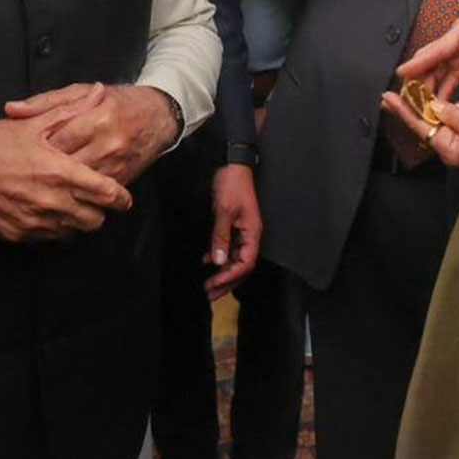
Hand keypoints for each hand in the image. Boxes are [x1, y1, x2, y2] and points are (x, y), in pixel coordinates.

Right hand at [0, 92, 132, 241]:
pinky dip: (53, 228)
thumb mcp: (32, 123)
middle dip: (98, 210)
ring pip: (72, 231)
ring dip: (76, 220)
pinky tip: (45, 211)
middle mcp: (50, 201)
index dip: (120, 198)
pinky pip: (47, 238)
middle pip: (93, 219)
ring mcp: (33, 222)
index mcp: (58, 171)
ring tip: (69, 204)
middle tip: (93, 199)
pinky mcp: (17, 235)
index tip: (123, 198)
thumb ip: (71, 110)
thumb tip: (98, 92)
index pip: (105, 193)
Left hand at [6, 83, 179, 185]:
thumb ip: (45, 102)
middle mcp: (107, 143)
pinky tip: (58, 199)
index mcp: (96, 117)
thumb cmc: (116, 102)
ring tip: (33, 192)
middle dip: (41, 174)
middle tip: (19, 178)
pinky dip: (75, 198)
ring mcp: (116, 164)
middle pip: (65, 167)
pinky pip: (93, 195)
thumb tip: (11, 109)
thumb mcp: (80, 92)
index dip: (33, 150)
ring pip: (79, 186)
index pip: (57, 140)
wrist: (158, 117)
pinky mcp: (122, 180)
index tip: (17, 156)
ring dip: (56, 190)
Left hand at [204, 163, 261, 298]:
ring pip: (234, 259)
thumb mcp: (224, 211)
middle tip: (210, 294)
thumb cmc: (232, 184)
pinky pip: (228, 247)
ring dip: (221, 272)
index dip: (231, 276)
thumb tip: (218, 262)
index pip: (246, 263)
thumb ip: (221, 237)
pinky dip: (218, 256)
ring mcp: (242, 231)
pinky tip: (206, 261)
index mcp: (253, 232)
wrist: (232, 164)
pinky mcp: (233, 226)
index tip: (215, 284)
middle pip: (241, 266)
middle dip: (226, 281)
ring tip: (207, 286)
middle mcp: (250, 235)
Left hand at [379, 90, 458, 188]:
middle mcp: (451, 149)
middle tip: (391, 93)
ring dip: (423, 107)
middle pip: (423, 126)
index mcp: (450, 149)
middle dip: (408, 108)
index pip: (420, 127)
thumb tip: (434, 105)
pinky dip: (438, 109)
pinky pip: (448, 122)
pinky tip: (433, 100)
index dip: (404, 110)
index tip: (388, 97)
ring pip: (435, 123)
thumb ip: (454, 115)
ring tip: (409, 92)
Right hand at [397, 15, 458, 101]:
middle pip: (432, 58)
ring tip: (421, 102)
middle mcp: (458, 39)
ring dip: (429, 86)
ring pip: (437, 70)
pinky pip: (447, 77)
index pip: (438, 47)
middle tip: (409, 94)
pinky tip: (437, 102)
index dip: (419, 61)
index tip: (402, 72)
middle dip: (419, 76)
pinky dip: (441, 89)